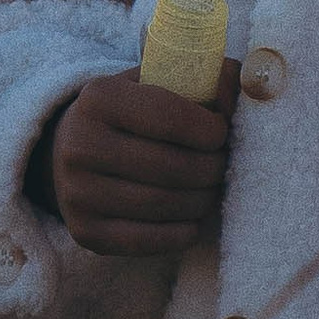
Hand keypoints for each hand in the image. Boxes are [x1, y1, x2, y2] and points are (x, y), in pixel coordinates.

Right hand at [36, 64, 236, 255]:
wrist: (70, 150)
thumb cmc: (131, 113)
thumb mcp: (156, 81)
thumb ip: (205, 77)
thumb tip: (248, 85)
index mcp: (99, 97)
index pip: (172, 118)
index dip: (211, 130)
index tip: (222, 133)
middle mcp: (80, 145)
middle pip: (172, 167)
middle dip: (212, 168)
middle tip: (223, 165)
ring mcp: (77, 192)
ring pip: (164, 205)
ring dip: (202, 200)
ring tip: (210, 188)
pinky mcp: (84, 230)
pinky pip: (147, 241)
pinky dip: (181, 232)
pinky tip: (192, 219)